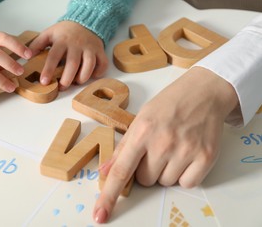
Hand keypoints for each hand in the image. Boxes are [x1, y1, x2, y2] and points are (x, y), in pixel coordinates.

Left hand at [29, 21, 108, 90]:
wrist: (85, 21)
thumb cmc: (65, 31)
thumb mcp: (49, 33)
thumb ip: (37, 44)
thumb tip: (26, 56)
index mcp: (62, 40)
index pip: (54, 56)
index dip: (48, 70)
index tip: (44, 82)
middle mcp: (77, 44)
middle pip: (72, 64)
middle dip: (66, 79)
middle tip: (61, 87)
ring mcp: (90, 48)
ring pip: (89, 65)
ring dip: (82, 77)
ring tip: (75, 83)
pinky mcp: (100, 51)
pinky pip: (102, 64)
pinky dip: (98, 73)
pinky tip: (91, 76)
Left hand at [93, 67, 238, 222]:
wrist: (203, 93)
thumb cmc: (168, 105)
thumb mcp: (141, 119)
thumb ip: (124, 147)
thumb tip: (105, 172)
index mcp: (142, 132)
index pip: (121, 171)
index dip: (109, 196)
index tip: (100, 215)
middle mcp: (163, 143)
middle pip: (145, 180)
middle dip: (147, 169)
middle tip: (157, 148)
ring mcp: (186, 151)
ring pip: (165, 183)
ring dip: (166, 171)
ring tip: (173, 148)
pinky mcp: (205, 157)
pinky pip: (187, 184)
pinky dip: (185, 175)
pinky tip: (186, 155)